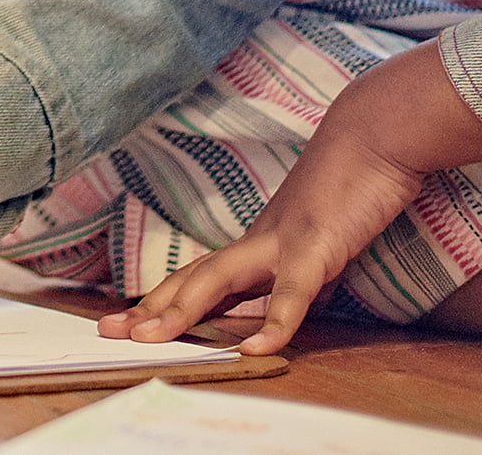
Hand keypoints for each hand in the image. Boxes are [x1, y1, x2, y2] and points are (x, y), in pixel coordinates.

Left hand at [97, 40, 481, 354]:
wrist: (374, 132)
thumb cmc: (351, 180)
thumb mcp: (319, 234)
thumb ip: (298, 267)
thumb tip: (284, 300)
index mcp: (259, 242)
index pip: (200, 275)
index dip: (163, 299)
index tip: (126, 319)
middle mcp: (260, 242)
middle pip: (194, 279)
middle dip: (151, 308)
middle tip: (107, 331)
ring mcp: (283, 242)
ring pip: (220, 280)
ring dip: (182, 311)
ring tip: (149, 340)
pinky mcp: (317, 246)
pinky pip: (291, 292)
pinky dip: (274, 322)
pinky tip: (257, 350)